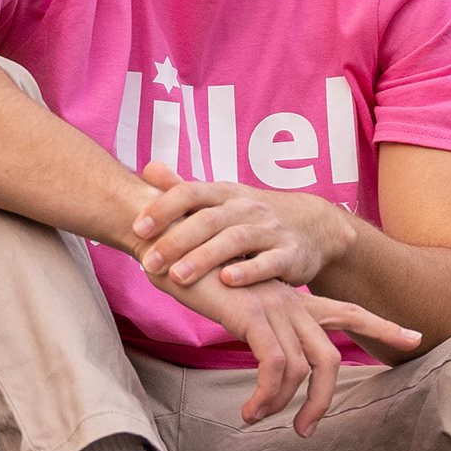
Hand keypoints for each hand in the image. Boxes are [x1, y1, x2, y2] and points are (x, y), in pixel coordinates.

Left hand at [131, 164, 353, 295]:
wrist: (313, 226)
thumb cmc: (254, 216)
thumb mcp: (222, 197)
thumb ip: (184, 188)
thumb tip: (147, 169)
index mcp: (225, 193)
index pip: (190, 193)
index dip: (163, 209)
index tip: (137, 230)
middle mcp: (247, 208)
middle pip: (208, 219)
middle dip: (176, 240)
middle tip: (149, 262)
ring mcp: (270, 230)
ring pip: (235, 240)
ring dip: (204, 258)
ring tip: (178, 276)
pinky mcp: (290, 254)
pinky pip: (269, 261)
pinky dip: (249, 271)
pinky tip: (228, 282)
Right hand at [162, 265, 422, 434]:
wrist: (166, 239)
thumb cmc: (194, 271)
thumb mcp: (233, 300)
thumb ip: (255, 324)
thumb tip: (264, 358)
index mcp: (291, 298)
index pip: (349, 311)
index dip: (383, 326)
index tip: (415, 337)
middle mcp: (290, 302)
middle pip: (330, 358)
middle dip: (323, 400)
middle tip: (305, 429)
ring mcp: (274, 306)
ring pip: (303, 369)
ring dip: (282, 404)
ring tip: (255, 418)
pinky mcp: (252, 314)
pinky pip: (275, 365)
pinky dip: (266, 395)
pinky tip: (249, 410)